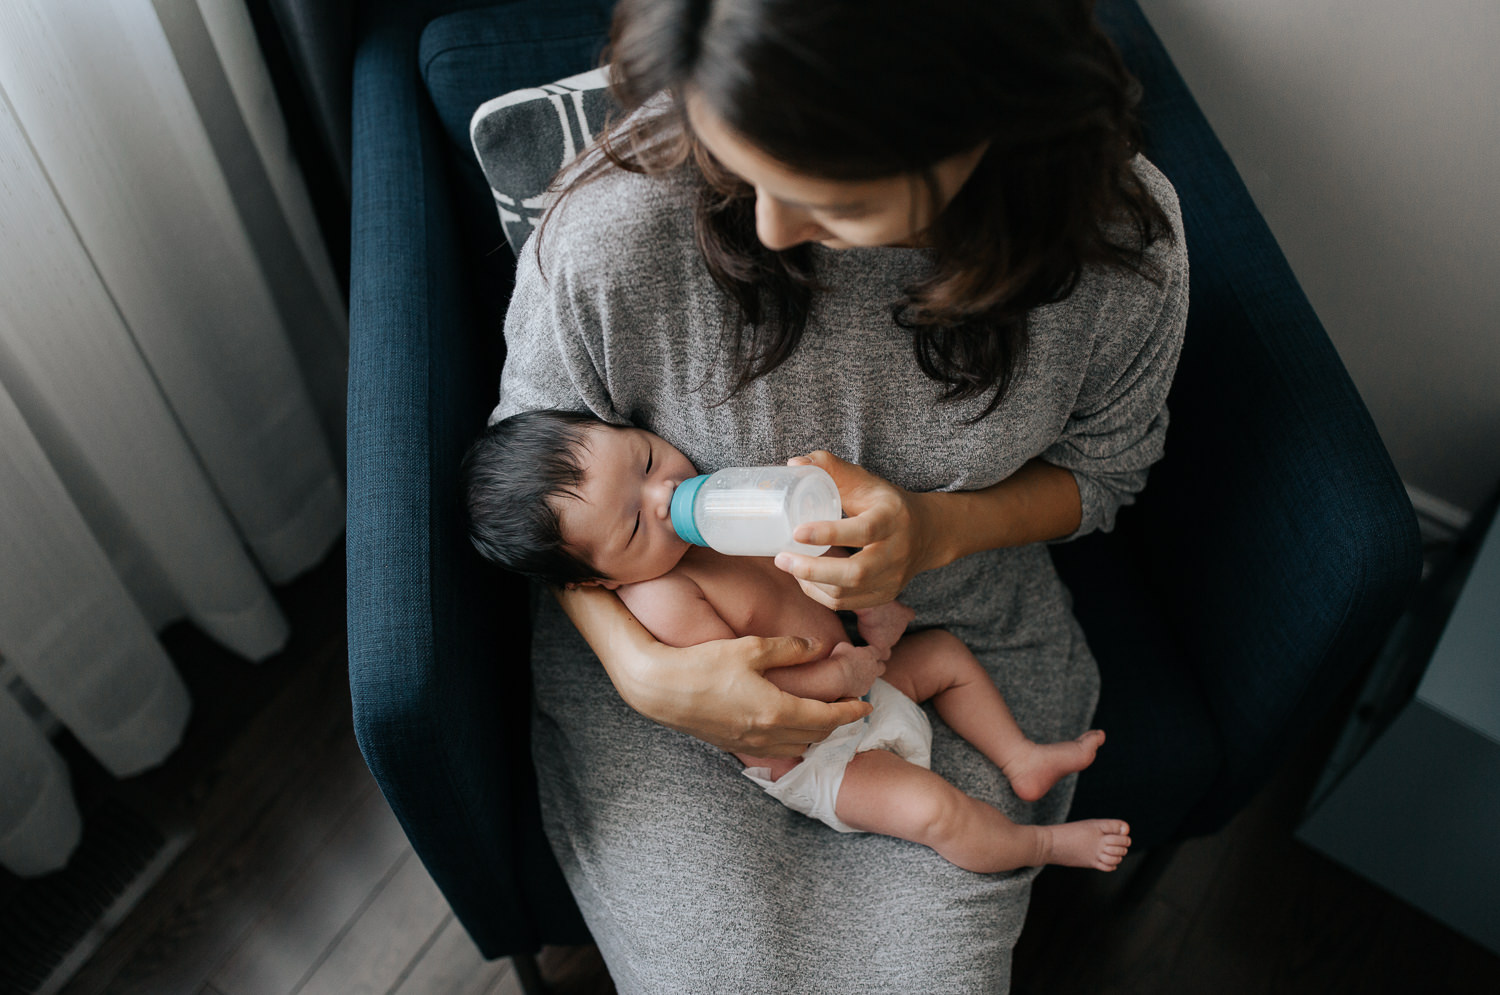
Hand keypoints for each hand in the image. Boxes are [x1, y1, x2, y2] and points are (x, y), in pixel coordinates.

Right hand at [610, 633, 874, 756]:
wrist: (657, 689)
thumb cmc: (702, 664)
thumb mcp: (750, 649)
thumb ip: (788, 649)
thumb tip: (816, 646)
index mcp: (776, 711)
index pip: (827, 718)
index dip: (851, 712)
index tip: (867, 705)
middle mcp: (766, 735)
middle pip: (816, 736)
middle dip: (838, 725)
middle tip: (851, 709)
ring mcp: (748, 745)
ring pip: (796, 747)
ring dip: (815, 735)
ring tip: (824, 718)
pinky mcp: (732, 746)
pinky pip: (775, 750)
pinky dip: (792, 741)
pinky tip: (790, 727)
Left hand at [774, 450, 940, 609]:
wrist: (927, 533)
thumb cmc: (886, 503)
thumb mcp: (865, 480)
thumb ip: (831, 467)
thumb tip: (794, 464)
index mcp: (893, 518)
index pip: (863, 530)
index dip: (828, 533)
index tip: (796, 531)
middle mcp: (897, 553)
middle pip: (855, 573)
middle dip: (812, 569)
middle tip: (781, 558)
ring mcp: (892, 579)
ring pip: (846, 593)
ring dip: (810, 582)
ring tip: (788, 564)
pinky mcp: (883, 596)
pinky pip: (845, 603)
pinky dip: (818, 593)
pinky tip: (804, 578)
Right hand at [827, 642, 885, 698]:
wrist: (837, 678)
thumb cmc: (840, 659)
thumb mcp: (843, 646)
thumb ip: (851, 647)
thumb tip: (850, 650)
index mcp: (870, 654)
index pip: (877, 652)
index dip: (871, 653)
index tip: (864, 654)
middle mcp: (874, 668)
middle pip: (882, 667)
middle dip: (876, 666)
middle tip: (866, 665)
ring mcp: (870, 680)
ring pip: (873, 678)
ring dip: (866, 676)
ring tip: (854, 674)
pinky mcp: (865, 690)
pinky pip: (864, 687)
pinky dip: (859, 685)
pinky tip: (850, 683)